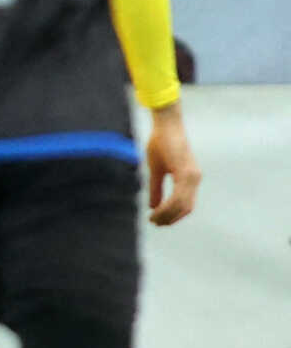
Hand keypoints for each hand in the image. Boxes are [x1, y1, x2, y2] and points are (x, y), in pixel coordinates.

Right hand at [144, 102, 199, 226]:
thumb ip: (156, 188)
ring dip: (168, 215)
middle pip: (185, 208)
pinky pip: (178, 196)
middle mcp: (194, 179)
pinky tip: (156, 210)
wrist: (166, 124)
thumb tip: (153, 206)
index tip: (157, 220)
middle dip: (170, 218)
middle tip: (155, 223)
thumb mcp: (156, 169)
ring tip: (153, 219)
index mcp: (189, 178)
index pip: (185, 205)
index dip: (173, 215)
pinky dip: (167, 206)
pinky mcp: (186, 173)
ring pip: (182, 205)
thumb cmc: (161, 143)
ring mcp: (192, 176)